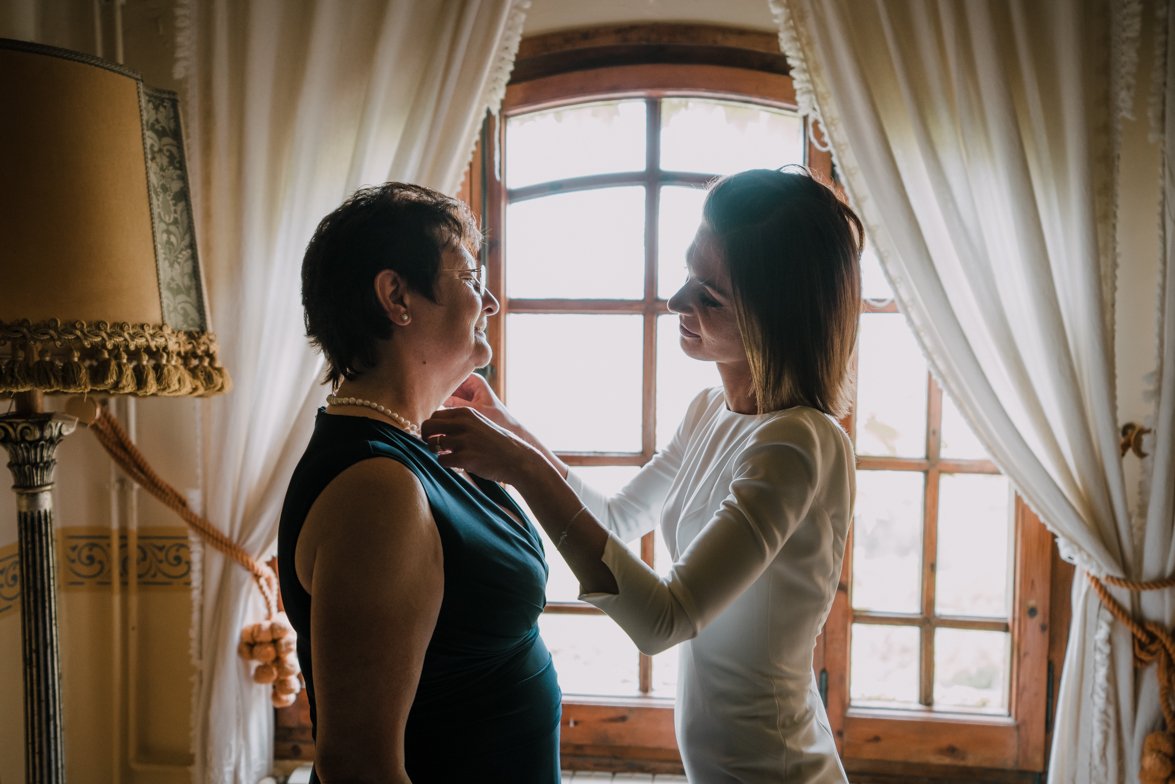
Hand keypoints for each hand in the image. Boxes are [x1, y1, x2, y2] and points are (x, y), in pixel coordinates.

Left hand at [440, 372, 568, 479]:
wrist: (516, 458)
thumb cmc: (496, 443)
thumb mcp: (479, 423)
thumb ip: (459, 423)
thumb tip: (433, 427)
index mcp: (466, 413)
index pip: (435, 415)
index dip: (432, 426)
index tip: (435, 434)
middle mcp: (463, 424)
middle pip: (428, 426)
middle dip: (426, 437)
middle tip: (432, 445)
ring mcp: (464, 441)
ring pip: (433, 444)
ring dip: (436, 452)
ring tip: (448, 455)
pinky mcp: (465, 458)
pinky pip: (442, 460)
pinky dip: (445, 463)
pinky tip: (456, 463)